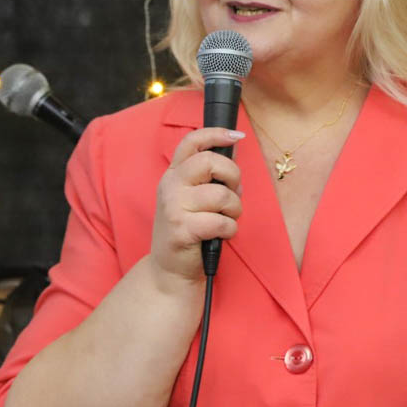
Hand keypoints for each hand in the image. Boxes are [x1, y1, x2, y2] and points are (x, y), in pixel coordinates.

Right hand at [148, 127, 244, 290]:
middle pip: (210, 161)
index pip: (191, 141)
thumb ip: (208, 177)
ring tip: (227, 219)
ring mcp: (173, 208)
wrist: (169, 272)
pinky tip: (222, 234)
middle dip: (233, 176)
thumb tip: (234, 151)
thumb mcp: (191, 199)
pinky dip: (230, 229)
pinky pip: (221, 221)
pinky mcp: (182, 230)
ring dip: (235, 209)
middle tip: (233, 193)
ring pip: (222, 195)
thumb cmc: (188, 232)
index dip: (216, 134)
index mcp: (173, 175)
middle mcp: (170, 186)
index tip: (237, 136)